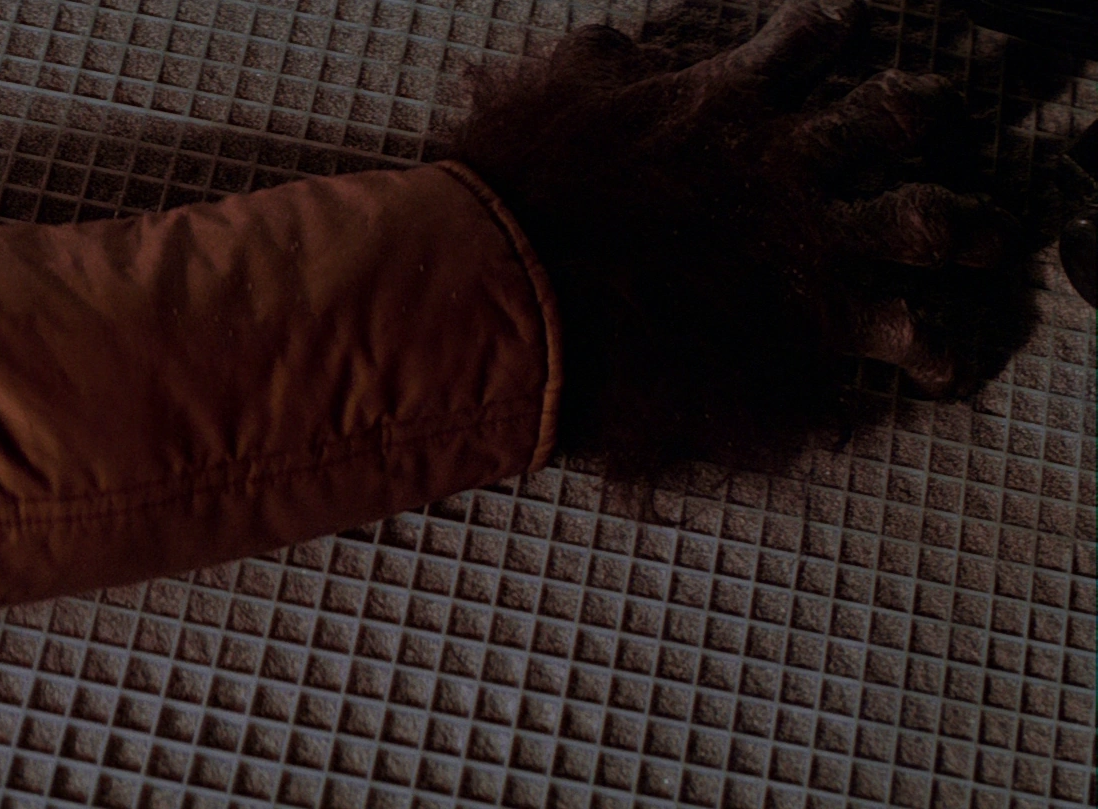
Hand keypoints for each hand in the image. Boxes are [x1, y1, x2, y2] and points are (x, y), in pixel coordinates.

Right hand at [443, 0, 1039, 480]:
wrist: (526, 289)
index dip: (825, 36)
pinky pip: (900, 334)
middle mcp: (783, 162)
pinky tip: (934, 363)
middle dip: (921, 117)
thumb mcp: (557, 102)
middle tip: (930, 121)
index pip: (806, 42)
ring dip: (964, 226)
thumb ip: (594, 65)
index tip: (834, 34)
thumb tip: (607, 45)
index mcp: (726, 103)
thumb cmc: (530, 198)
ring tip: (980, 237)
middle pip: (895, 117)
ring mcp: (806, 241)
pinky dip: (923, 348)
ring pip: (924, 218)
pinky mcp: (811, 321)